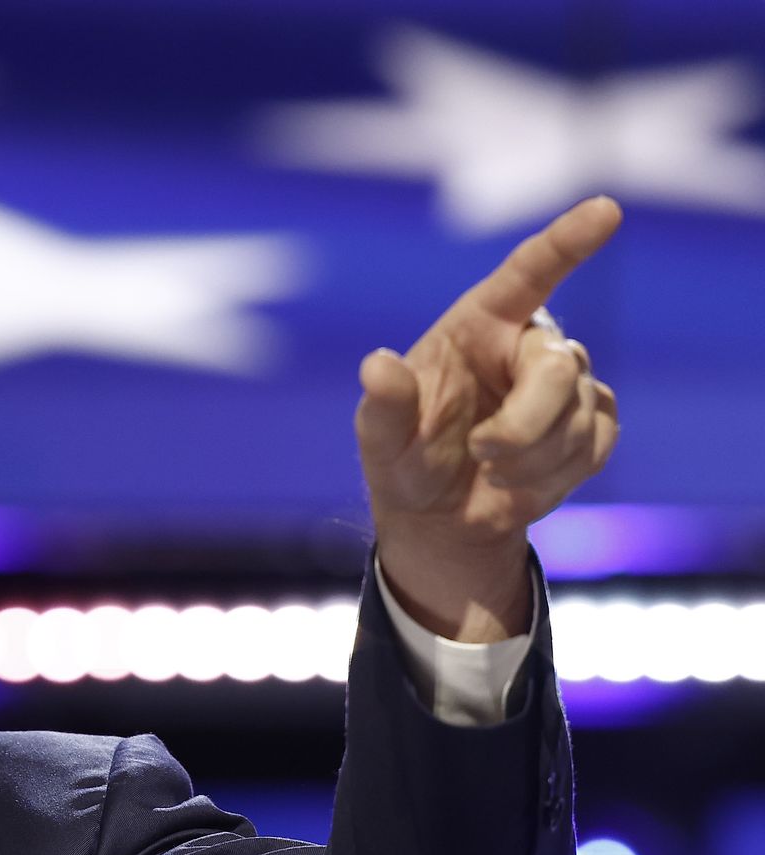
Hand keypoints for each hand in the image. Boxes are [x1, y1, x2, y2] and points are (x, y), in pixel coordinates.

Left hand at [355, 196, 622, 641]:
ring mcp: (568, 382)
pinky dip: (554, 478)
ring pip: (579, 416)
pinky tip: (519, 482)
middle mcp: (528, 343)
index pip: (528, 273)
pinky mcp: (593, 422)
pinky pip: (597, 446)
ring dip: (530, 462)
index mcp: (479, 325)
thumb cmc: (405, 461)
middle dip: (523, 425)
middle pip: (559, 367)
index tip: (605, 210)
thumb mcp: (380, 440)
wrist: (440, 516)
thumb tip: (376, 364)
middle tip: (483, 454)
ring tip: (490, 471)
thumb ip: (383, 405)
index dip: (567, 242)